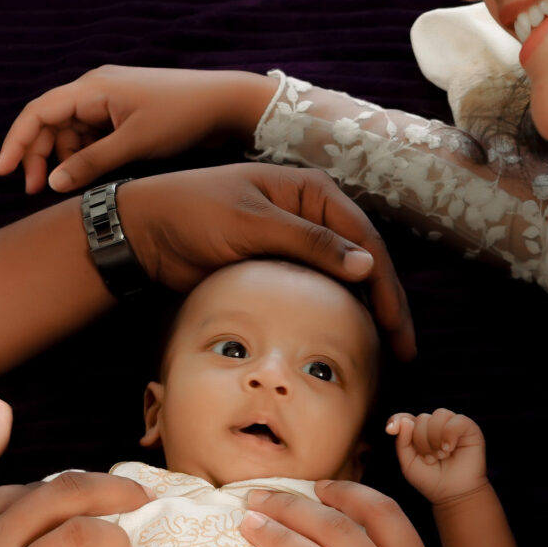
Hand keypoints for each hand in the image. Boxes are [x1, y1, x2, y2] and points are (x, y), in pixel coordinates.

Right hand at [0, 66, 278, 194]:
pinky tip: (87, 174)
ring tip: (63, 186)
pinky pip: (91, 132)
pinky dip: (84, 153)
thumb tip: (53, 182)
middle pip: (50, 122)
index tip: (2, 172)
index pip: (38, 112)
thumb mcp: (135, 144)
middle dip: (38, 155)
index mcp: (93, 88)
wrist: (228, 103)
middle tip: (35, 191)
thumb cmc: (184, 116)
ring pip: (70, 129)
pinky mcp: (124, 111)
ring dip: (62, 157)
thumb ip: (91, 163)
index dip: (16, 142)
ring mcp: (110, 99)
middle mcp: (96, 88)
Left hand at [115, 165, 416, 359]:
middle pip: (365, 262)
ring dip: (366, 314)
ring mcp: (298, 241)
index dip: (387, 287)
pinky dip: (337, 315)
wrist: (144, 231)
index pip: (366, 241)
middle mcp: (314, 214)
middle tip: (403, 352)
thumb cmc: (193, 213)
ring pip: (346, 281)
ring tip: (384, 354)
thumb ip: (309, 242)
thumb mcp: (252, 223)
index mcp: (314, 192)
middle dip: (387, 306)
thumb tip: (369, 265)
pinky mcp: (280, 266)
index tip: (395, 328)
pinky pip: (319, 292)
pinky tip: (347, 341)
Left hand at [388, 408, 487, 504]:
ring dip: (435, 438)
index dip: (396, 420)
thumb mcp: (409, 464)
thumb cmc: (431, 480)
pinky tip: (449, 448)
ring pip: (438, 415)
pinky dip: (450, 434)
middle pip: (421, 418)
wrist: (453, 494)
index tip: (390, 430)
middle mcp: (435, 426)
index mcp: (418, 432)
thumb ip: (402, 442)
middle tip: (430, 460)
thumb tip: (404, 421)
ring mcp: (452, 425)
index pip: (404, 417)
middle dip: (421, 441)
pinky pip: (456, 420)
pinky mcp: (469, 429)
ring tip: (440, 456)